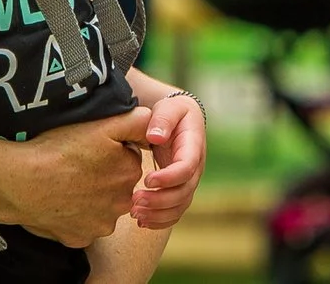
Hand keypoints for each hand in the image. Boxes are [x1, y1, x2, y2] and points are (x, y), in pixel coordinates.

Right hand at [0, 106, 145, 244]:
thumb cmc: (60, 149)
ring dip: (90, 198)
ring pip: (101, 207)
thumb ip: (138, 122)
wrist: (20, 181)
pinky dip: (74, 216)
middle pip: (116, 185)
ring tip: (67, 183)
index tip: (89, 150)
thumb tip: (155, 127)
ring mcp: (100, 225)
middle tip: (77, 166)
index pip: (127, 159)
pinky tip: (60, 202)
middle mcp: (121, 203)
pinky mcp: (80, 239)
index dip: (109, 152)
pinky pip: (82, 225)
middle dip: (103, 176)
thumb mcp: (103, 125)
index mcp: (130, 173)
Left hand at [133, 90, 205, 228]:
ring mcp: (189, 181)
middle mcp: (195, 167)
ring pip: (179, 206)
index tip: (147, 180)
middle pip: (184, 192)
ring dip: (158, 214)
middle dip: (159, 201)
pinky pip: (175, 212)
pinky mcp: (180, 190)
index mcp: (193, 146)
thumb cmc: (172, 113)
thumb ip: (162, 119)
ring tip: (134, 212)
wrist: (178, 120)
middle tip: (134, 200)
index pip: (187, 168)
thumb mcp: (168, 108)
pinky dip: (160, 220)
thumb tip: (156, 137)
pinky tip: (142, 221)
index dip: (169, 178)